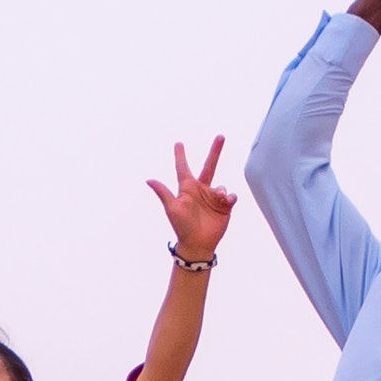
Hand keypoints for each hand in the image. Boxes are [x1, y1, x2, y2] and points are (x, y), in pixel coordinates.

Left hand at [147, 136, 234, 263]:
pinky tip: (227, 202)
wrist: (198, 243)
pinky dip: (230, 197)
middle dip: (215, 151)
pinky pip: (231, 196)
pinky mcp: (224, 206)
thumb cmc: (182, 226)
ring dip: (221, 190)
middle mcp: (201, 190)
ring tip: (219, 199)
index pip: (183, 168)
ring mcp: (213, 198)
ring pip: (221, 185)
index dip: (180, 156)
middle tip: (220, 136)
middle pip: (210, 166)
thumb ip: (163, 193)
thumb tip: (149, 179)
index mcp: (187, 188)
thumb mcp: (172, 208)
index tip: (178, 143)